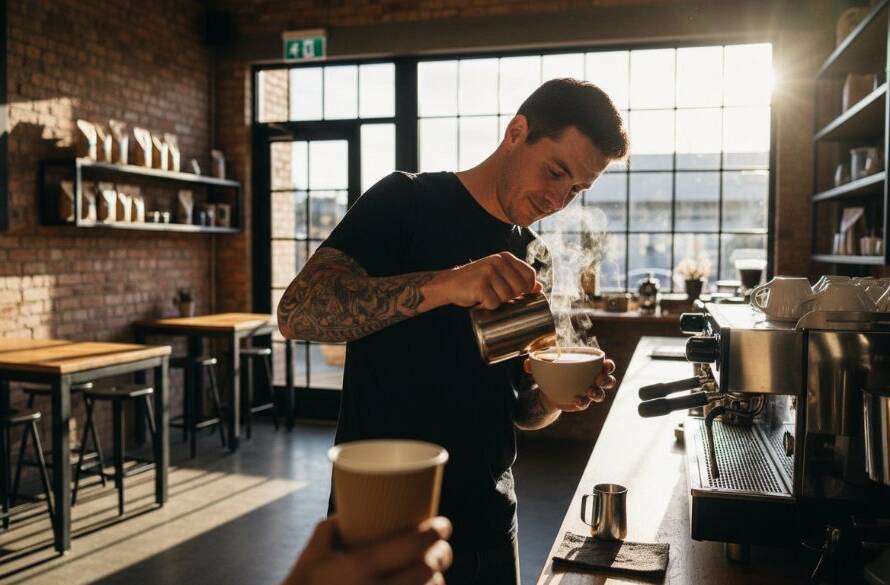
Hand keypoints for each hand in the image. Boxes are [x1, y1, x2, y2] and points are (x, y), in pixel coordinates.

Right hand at [283, 516, 452, 584]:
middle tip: (441, 547)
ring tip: (433, 572)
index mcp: (358, 568)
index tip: (443, 525)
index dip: (435, 532)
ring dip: (437, 581)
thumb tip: (348, 511)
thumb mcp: (310, 557)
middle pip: (427, 569)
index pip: (411, 544)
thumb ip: (329, 531)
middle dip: (442, 555)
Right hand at [438, 252, 542, 309]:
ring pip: (507, 297)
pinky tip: (480, 301)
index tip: (517, 294)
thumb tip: (539, 288)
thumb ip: (516, 278)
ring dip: (498, 303)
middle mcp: (497, 261)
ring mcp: (488, 272)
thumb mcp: (498, 275)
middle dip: (511, 298)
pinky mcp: (480, 284)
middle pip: (519, 288)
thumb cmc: (476, 282)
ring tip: (486, 298)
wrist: (449, 284)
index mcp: (505, 257)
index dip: (527, 288)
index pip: (529, 274)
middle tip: (497, 297)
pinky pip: (494, 303)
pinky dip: (487, 307)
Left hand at [523, 357, 616, 411]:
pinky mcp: (581, 402)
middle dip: (607, 380)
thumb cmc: (553, 371)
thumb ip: (535, 363)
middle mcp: (593, 380)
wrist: (548, 389)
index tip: (606, 364)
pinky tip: (577, 401)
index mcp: (590, 366)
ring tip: (589, 391)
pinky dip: (583, 402)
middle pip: (608, 381)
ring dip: (598, 393)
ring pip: (601, 394)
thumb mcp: (546, 364)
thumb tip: (526, 364)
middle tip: (599, 379)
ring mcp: (588, 393)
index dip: (609, 365)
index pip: (606, 365)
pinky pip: (586, 404)